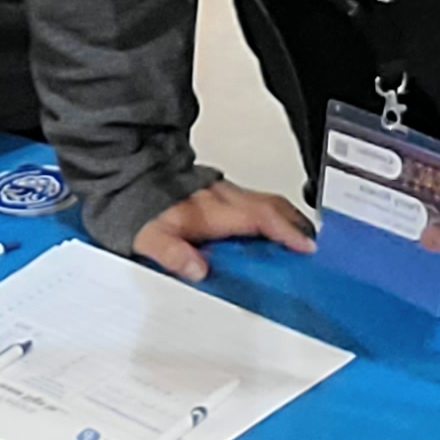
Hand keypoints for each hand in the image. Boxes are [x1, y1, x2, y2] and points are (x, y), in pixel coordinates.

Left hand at [132, 181, 316, 283]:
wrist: (126, 170)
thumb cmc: (139, 204)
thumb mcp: (149, 235)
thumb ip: (173, 253)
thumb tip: (198, 270)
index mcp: (212, 210)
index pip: (260, 217)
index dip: (286, 231)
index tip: (307, 247)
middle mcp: (223, 197)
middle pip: (273, 207)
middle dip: (297, 226)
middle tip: (314, 247)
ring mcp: (222, 192)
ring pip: (265, 202)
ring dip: (286, 220)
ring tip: (299, 241)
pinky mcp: (217, 191)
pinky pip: (254, 202)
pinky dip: (270, 216)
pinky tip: (268, 230)